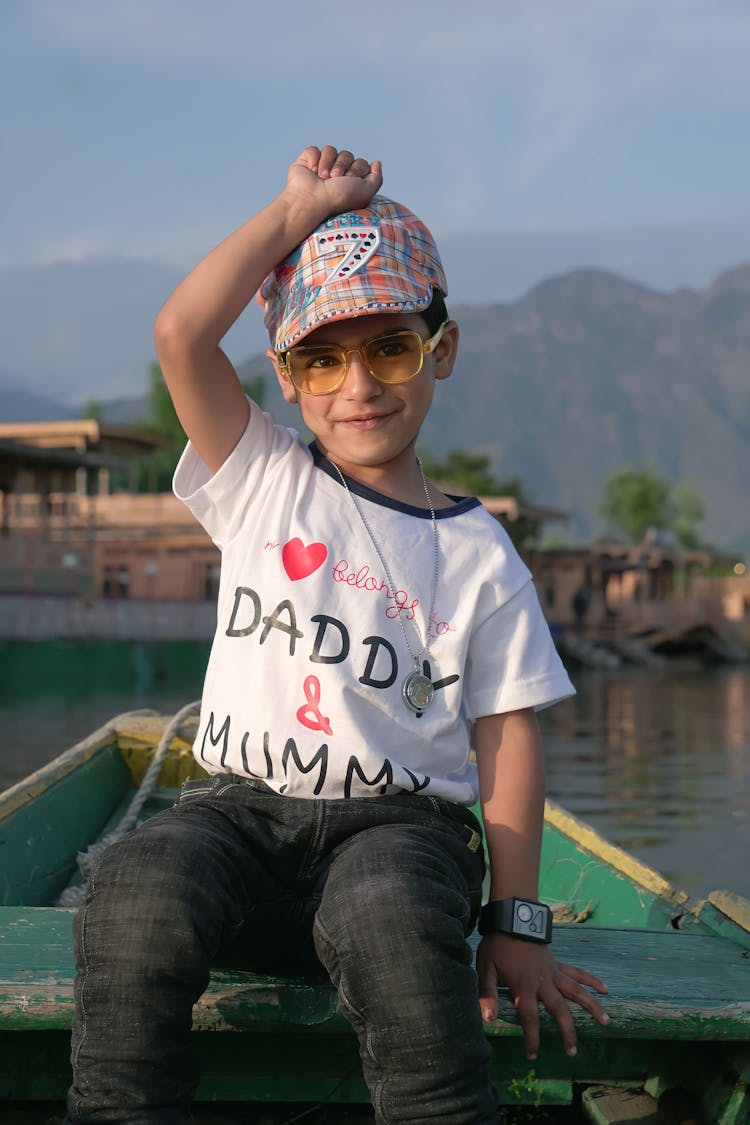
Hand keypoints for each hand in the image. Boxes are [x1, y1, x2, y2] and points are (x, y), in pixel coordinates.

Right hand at [283, 144, 382, 216]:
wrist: (312, 200)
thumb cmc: (339, 199)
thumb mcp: (366, 191)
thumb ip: (377, 178)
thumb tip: (376, 162)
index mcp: (351, 182)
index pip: (361, 162)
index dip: (356, 169)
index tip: (349, 181)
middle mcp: (337, 175)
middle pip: (347, 155)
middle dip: (342, 165)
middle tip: (335, 179)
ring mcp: (321, 168)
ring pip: (331, 150)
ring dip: (328, 163)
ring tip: (322, 178)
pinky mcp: (307, 163)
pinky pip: (314, 150)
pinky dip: (313, 159)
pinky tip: (311, 171)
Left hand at [477, 932, 609, 1059]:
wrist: (512, 919)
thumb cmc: (497, 946)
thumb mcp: (486, 969)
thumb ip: (487, 994)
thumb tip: (488, 1019)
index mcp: (524, 985)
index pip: (529, 1018)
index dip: (532, 1038)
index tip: (533, 1055)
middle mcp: (543, 981)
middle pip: (559, 1010)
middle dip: (567, 1032)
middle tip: (572, 1052)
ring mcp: (553, 971)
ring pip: (576, 991)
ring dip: (591, 1006)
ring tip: (606, 1021)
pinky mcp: (558, 963)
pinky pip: (577, 972)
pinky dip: (591, 980)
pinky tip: (605, 989)